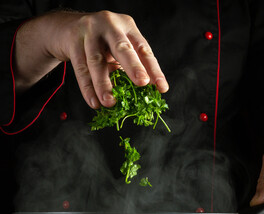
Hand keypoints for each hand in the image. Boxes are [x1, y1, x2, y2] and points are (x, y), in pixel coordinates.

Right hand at [14, 10, 167, 108]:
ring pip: (97, 61)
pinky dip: (87, 88)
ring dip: (104, 84)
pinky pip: (80, 68)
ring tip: (110, 102)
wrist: (65, 27)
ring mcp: (89, 31)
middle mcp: (109, 25)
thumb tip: (147, 92)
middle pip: (122, 48)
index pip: (144, 49)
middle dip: (133, 66)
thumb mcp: (118, 48)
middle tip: (142, 83)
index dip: (154, 70)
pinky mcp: (72, 41)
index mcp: (127, 27)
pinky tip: (94, 102)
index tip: (162, 88)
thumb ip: (131, 65)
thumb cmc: (100, 42)